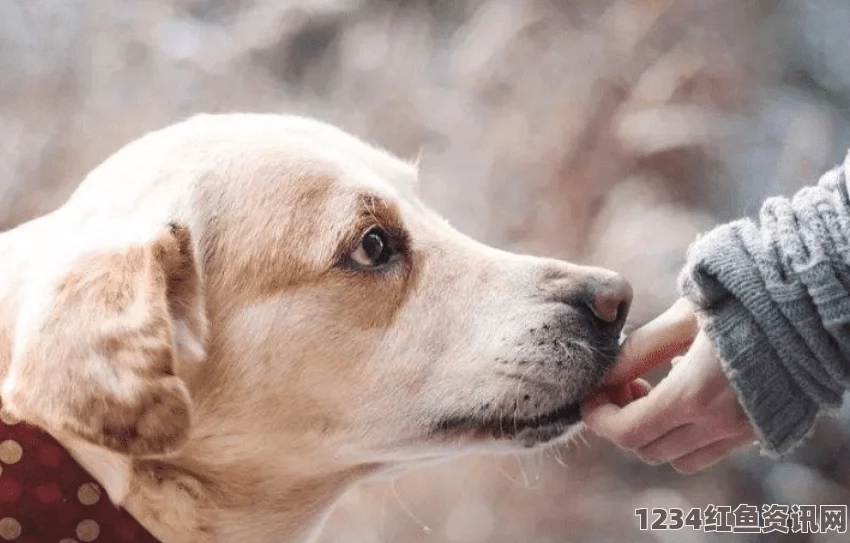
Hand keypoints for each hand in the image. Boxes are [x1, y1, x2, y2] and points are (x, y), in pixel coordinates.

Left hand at [581, 299, 756, 472]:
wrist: (810, 305)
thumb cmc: (743, 300)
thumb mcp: (683, 316)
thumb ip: (639, 350)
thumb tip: (603, 374)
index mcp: (694, 395)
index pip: (627, 432)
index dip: (598, 417)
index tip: (590, 394)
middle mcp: (719, 424)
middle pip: (645, 449)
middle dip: (621, 421)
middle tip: (621, 384)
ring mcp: (742, 432)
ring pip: (675, 458)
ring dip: (652, 432)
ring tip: (652, 388)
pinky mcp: (758, 430)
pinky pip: (707, 452)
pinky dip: (683, 435)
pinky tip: (685, 393)